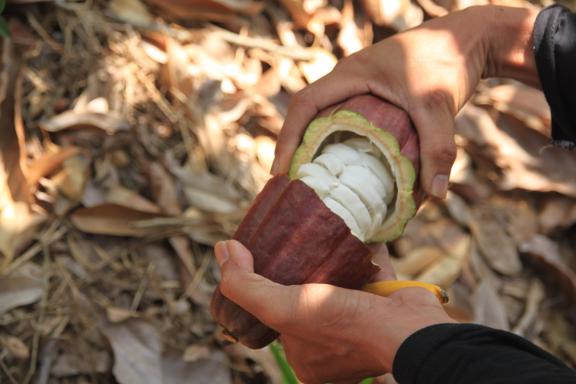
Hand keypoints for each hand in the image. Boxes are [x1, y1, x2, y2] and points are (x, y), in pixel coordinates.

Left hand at [215, 240, 454, 383]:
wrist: (413, 331)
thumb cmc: (344, 325)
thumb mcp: (282, 308)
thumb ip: (245, 286)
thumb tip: (223, 250)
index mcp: (306, 357)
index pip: (279, 316)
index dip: (269, 287)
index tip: (263, 256)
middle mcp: (332, 344)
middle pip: (309, 296)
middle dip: (301, 269)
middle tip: (290, 239)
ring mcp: (361, 322)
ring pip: (338, 282)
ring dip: (329, 258)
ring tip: (317, 229)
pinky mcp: (384, 300)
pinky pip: (367, 269)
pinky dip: (360, 250)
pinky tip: (351, 227)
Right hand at [272, 5, 538, 198]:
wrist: (470, 38)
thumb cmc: (448, 62)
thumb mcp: (439, 105)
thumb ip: (438, 148)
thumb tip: (435, 195)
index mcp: (351, 74)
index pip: (304, 105)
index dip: (287, 138)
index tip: (281, 171)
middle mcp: (348, 79)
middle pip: (306, 114)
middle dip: (294, 148)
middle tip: (290, 184)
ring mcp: (359, 86)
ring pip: (323, 118)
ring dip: (313, 146)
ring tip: (310, 182)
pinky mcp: (373, 96)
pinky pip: (343, 120)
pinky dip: (336, 143)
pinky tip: (342, 168)